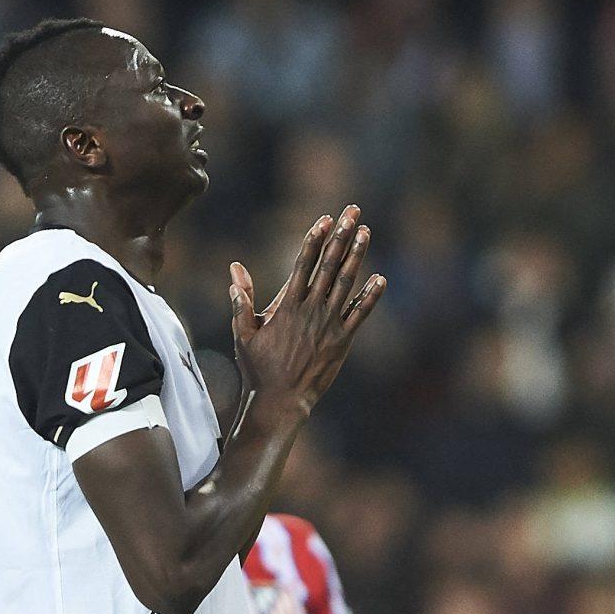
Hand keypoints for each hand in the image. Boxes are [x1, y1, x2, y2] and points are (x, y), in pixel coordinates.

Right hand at [231, 207, 384, 419]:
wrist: (280, 400)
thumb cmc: (258, 368)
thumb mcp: (243, 332)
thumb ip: (241, 300)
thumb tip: (234, 269)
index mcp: (287, 306)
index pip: (303, 264)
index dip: (315, 239)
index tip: (325, 219)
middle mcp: (310, 310)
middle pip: (329, 265)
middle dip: (341, 236)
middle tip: (352, 212)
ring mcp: (329, 325)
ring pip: (346, 283)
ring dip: (357, 256)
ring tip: (366, 232)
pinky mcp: (342, 341)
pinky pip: (360, 314)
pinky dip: (370, 296)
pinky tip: (380, 279)